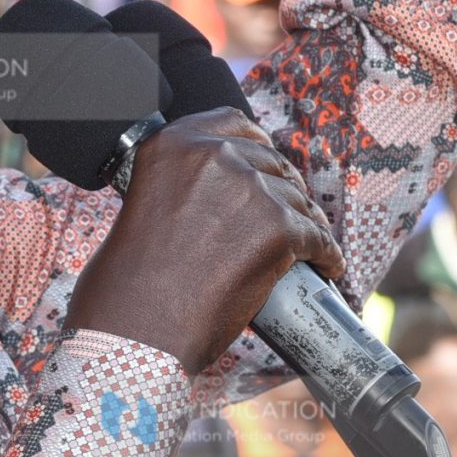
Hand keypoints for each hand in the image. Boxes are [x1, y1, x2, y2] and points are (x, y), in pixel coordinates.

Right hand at [66, 110, 344, 375]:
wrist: (136, 331)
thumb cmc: (129, 284)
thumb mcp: (143, 206)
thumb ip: (181, 186)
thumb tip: (220, 200)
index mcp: (174, 143)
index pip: (234, 125)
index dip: (256, 148)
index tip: (265, 168)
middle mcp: (214, 155)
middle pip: (271, 164)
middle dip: (282, 191)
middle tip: (286, 218)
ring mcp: (249, 189)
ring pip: (297, 201)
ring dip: (304, 223)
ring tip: (309, 248)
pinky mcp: (278, 228)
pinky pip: (317, 237)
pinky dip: (326, 254)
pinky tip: (328, 266)